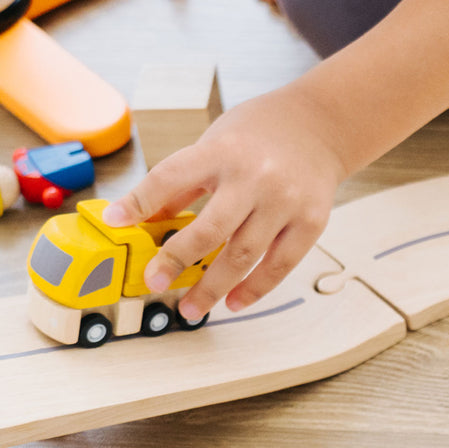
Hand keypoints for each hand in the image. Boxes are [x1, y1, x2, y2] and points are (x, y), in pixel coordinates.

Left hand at [102, 84, 347, 319]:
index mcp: (222, 151)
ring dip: (214, 288)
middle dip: (178, 259)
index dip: (139, 201)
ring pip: (244, 255)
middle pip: (210, 229)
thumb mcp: (216, 143)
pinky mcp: (310, 223)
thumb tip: (149, 220)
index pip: (171, 177)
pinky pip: (279, 266)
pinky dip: (255, 289)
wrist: (321, 125)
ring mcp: (285, 203)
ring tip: (192, 309)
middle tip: (156, 283)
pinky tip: (234, 303)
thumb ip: (185, 182)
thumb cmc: (261, 134)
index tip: (116, 222)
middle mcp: (254, 177)